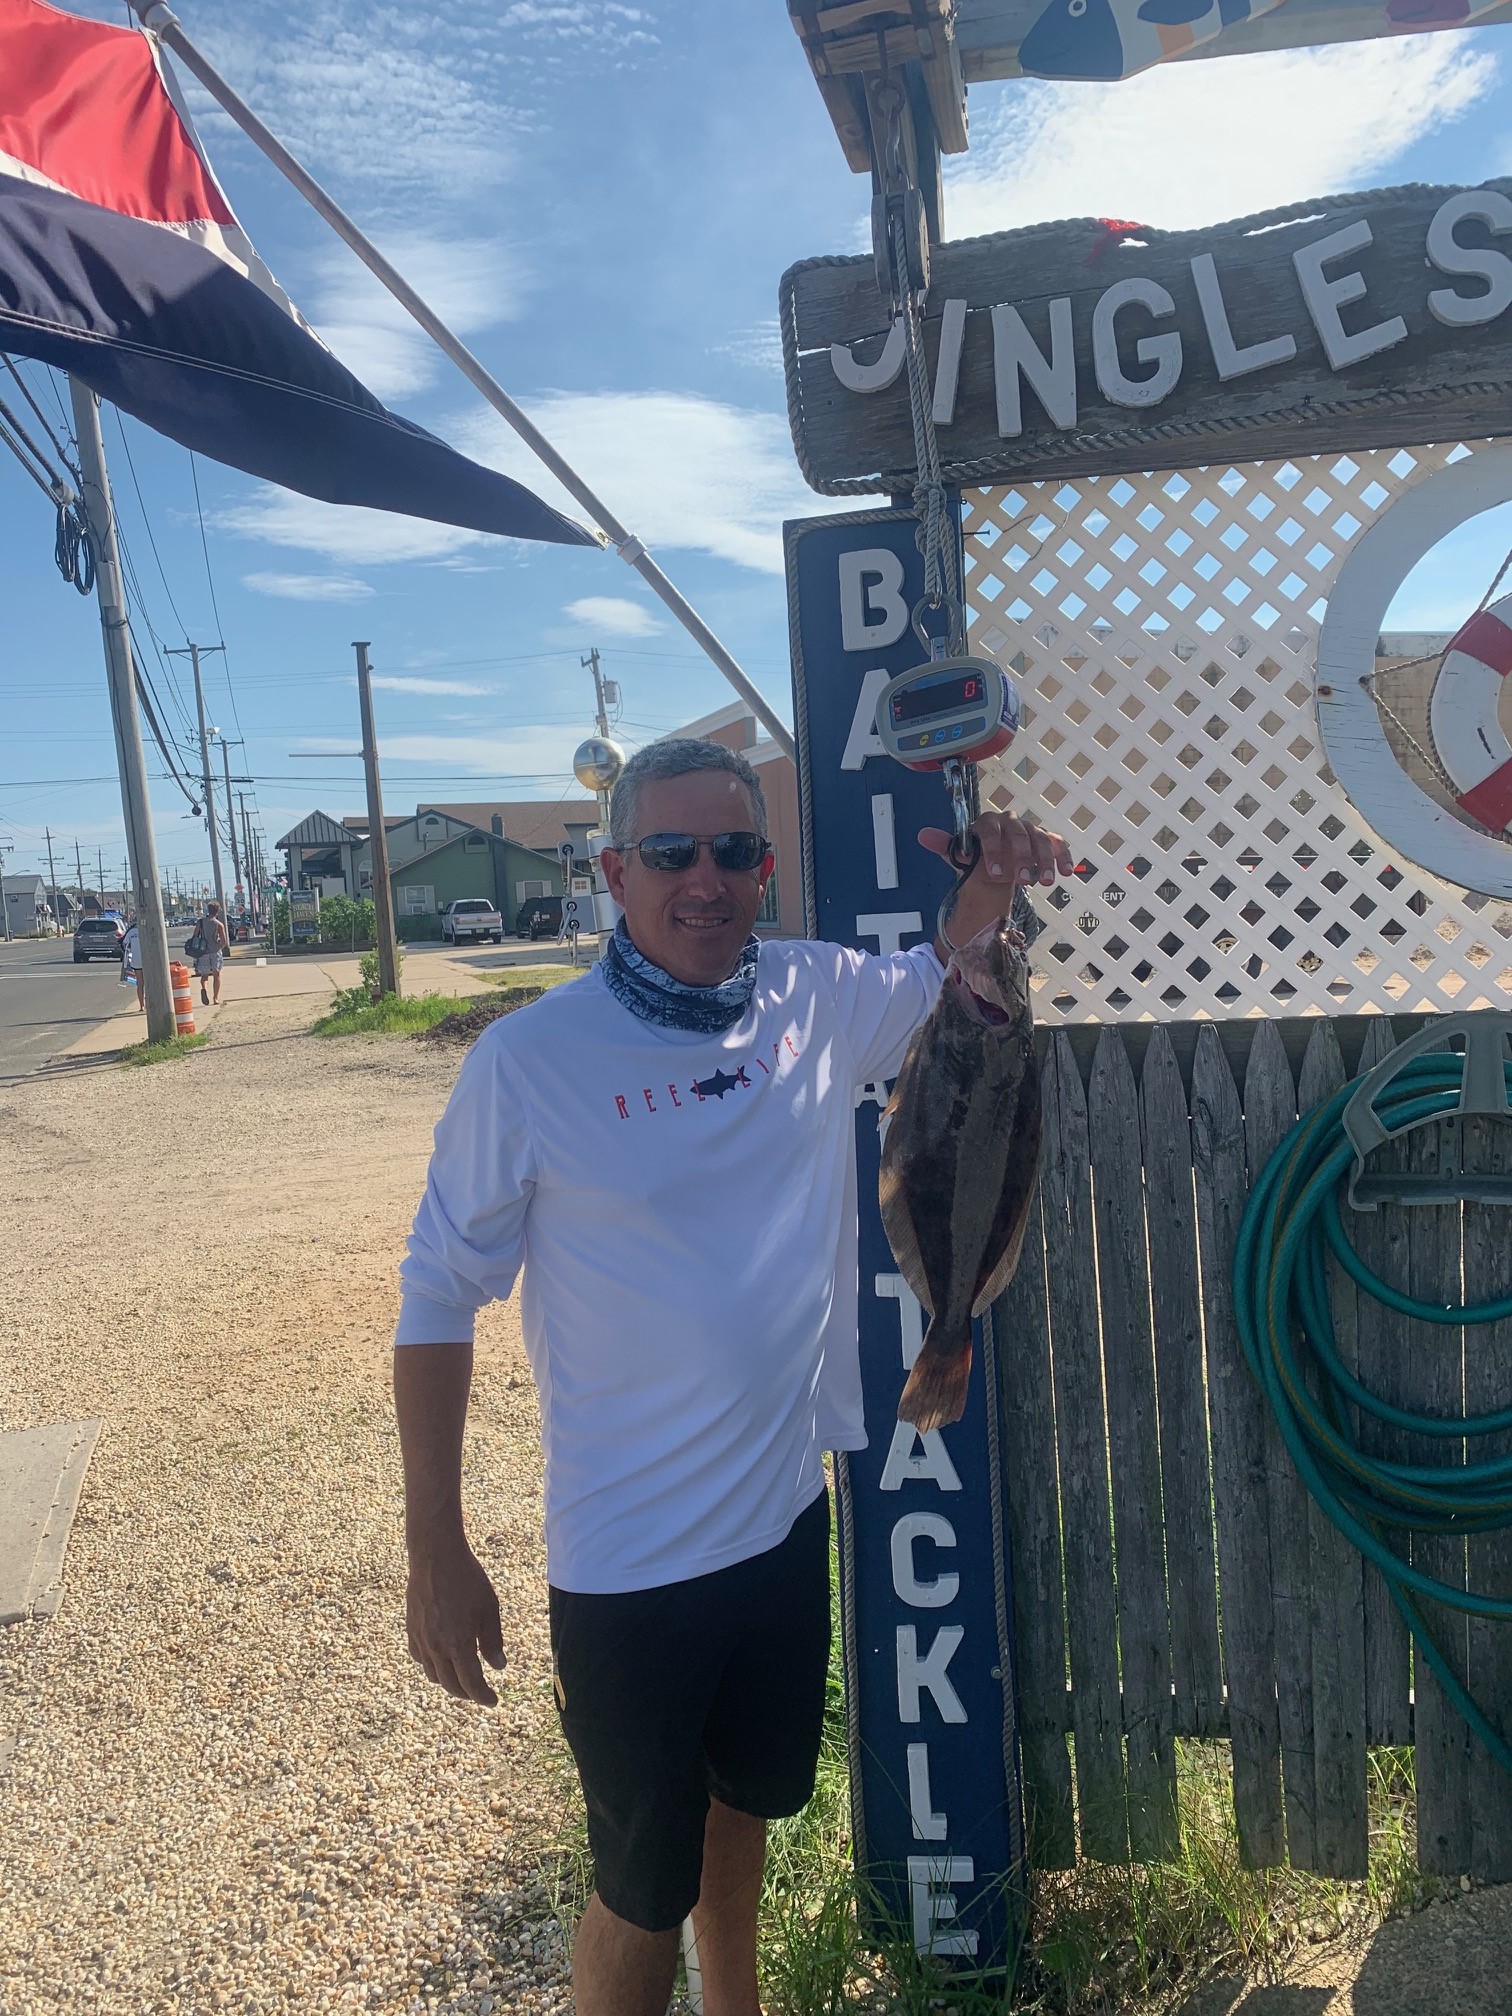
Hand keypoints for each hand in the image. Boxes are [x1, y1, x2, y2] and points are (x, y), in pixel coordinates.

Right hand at [406, 1536, 505, 1705]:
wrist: (435, 1556)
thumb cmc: (467, 1579)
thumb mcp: (489, 1608)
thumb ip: (492, 1640)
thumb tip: (498, 1666)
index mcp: (458, 1644)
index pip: (471, 1683)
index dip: (483, 1696)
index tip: (493, 1701)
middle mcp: (436, 1647)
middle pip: (451, 1684)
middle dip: (467, 1693)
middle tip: (480, 1693)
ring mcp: (421, 1639)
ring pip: (433, 1674)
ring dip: (448, 1682)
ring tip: (462, 1678)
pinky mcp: (411, 1629)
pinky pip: (419, 1658)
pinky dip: (431, 1666)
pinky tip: (440, 1660)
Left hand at [919, 811, 1074, 945]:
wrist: (993, 865)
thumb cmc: (976, 858)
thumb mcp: (959, 854)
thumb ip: (944, 845)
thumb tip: (922, 835)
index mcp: (988, 822)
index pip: (991, 831)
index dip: (993, 851)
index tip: (994, 875)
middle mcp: (1011, 821)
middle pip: (1020, 834)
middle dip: (1022, 858)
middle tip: (1023, 882)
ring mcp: (1031, 831)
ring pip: (1041, 840)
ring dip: (1044, 861)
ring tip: (1045, 883)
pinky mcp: (1047, 841)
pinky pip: (1059, 845)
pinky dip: (1065, 857)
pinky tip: (1068, 873)